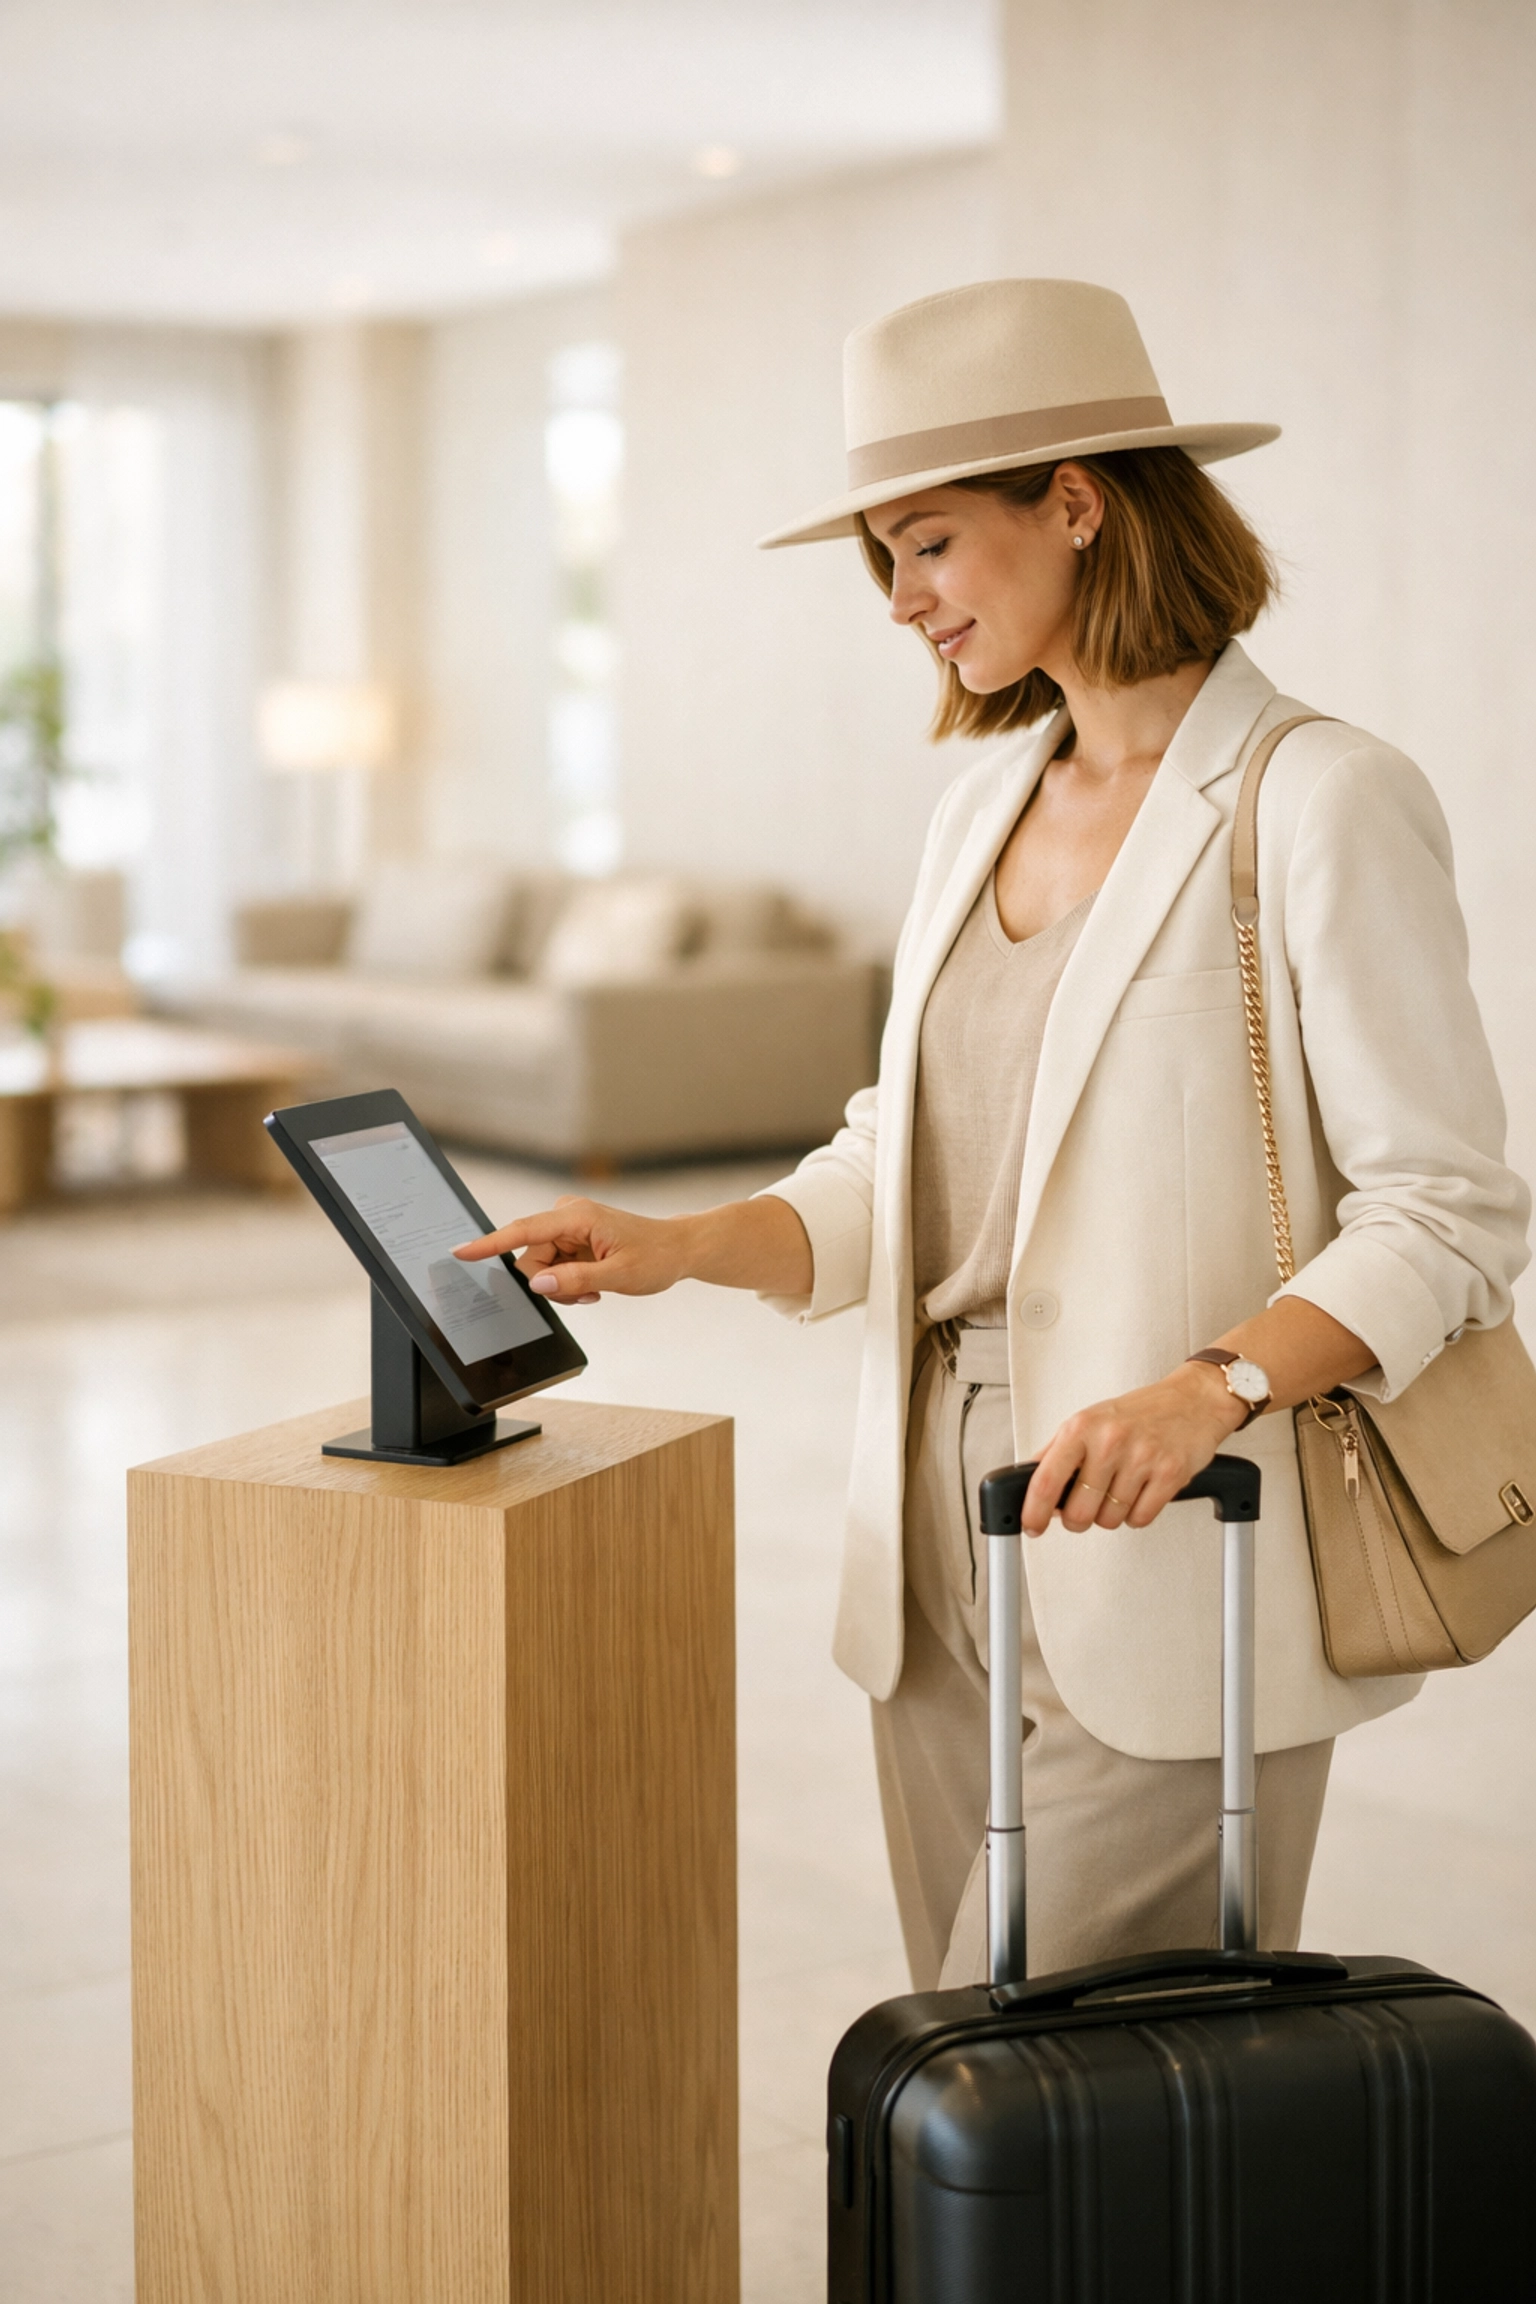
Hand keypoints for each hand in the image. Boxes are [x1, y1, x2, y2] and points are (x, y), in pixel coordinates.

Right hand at [453, 1197, 690, 1305]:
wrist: (677, 1249)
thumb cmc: (655, 1257)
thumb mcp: (618, 1275)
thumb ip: (575, 1280)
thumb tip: (537, 1283)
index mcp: (576, 1217)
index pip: (522, 1231)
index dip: (490, 1244)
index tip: (461, 1251)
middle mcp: (567, 1217)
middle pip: (531, 1258)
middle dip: (549, 1283)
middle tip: (584, 1296)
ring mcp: (569, 1228)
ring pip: (540, 1267)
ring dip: (561, 1285)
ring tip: (593, 1290)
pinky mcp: (572, 1239)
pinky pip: (553, 1267)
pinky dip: (567, 1282)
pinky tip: (592, 1286)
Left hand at [1021, 1362, 1246, 1535]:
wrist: (1192, 1400)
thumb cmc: (1140, 1413)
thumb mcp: (1088, 1420)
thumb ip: (1057, 1452)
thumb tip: (1030, 1485)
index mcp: (1081, 1427)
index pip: (1046, 1480)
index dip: (1034, 1512)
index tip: (1032, 1526)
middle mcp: (1109, 1441)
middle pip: (1079, 1513)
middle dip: (1080, 1519)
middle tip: (1087, 1507)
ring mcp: (1141, 1458)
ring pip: (1110, 1520)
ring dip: (1112, 1514)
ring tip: (1121, 1489)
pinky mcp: (1169, 1475)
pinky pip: (1140, 1519)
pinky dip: (1138, 1514)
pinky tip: (1141, 1492)